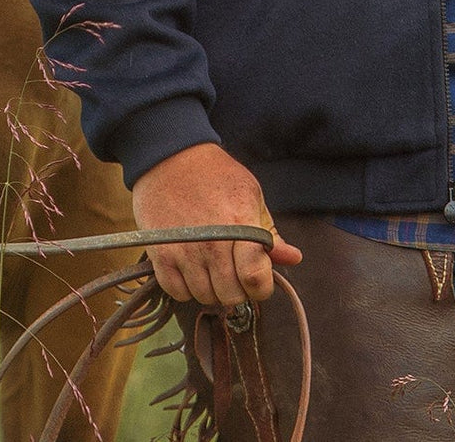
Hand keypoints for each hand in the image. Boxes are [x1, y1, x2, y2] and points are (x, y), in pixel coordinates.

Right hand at [131, 142, 302, 306]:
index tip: (259, 280)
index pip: (255, 278)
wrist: (170, 158)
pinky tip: (191, 267)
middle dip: (238, 289)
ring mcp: (184, 251)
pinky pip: (178, 293)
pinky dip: (187, 287)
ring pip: (205, 297)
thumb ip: (269, 232)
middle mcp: (212, 243)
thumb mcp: (251, 194)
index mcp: (240, 225)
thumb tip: (293, 258)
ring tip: (212, 266)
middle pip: (231, 295)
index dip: (261, 287)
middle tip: (234, 271)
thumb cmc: (216, 175)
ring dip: (212, 289)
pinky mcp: (160, 255)